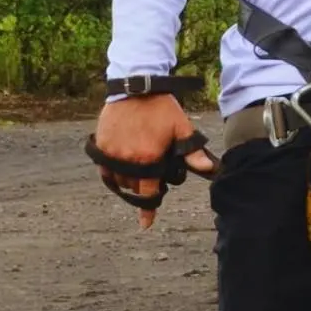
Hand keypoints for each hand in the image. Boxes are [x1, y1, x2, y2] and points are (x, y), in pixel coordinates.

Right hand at [92, 94, 217, 229]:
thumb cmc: (161, 107)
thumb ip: (192, 151)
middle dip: (143, 189)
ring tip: (139, 171)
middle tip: (151, 181)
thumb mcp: (181, 127)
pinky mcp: (101, 147)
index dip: (148, 209)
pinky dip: (112, 175)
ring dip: (129, 182)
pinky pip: (104, 171)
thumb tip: (209, 169)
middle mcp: (128, 161)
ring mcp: (112, 155)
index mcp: (148, 159)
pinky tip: (120, 170)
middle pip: (134, 188)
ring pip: (119, 181)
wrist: (136, 87)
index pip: (148, 193)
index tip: (146, 224)